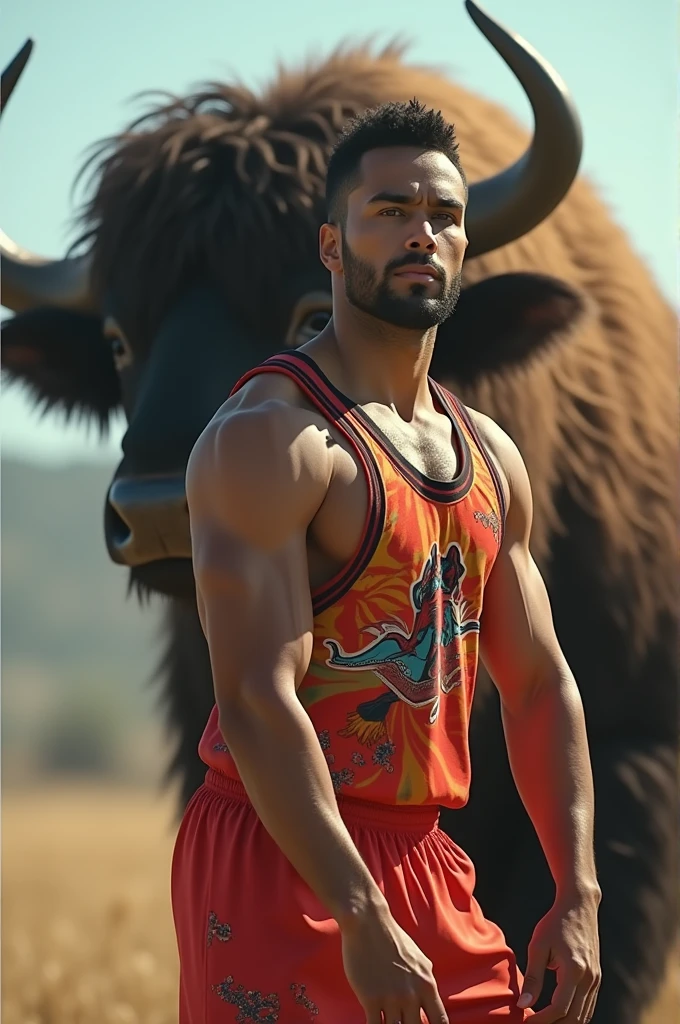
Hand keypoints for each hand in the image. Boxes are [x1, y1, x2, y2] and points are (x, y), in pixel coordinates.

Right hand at [341, 905, 447, 1023]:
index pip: (440, 1021)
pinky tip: (373, 1023)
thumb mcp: (419, 959)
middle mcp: (412, 995)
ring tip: (387, 1022)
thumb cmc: (392, 938)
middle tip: (402, 1022)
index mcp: (427, 985)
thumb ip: (425, 982)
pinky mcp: (371, 999)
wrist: (368, 922)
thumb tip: (430, 1001)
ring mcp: (392, 998)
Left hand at [517, 889, 600, 1021]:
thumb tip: (523, 1004)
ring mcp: (596, 979)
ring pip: (583, 1015)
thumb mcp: (538, 946)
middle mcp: (589, 978)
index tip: (524, 1021)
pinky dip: (573, 1014)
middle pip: (573, 1018)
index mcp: (574, 970)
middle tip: (532, 1023)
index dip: (541, 1020)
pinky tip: (556, 1014)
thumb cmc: (555, 923)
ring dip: (563, 1023)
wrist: (579, 905)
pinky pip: (587, 1005)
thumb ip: (533, 977)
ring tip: (542, 1021)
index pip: (559, 1008)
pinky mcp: (596, 978)